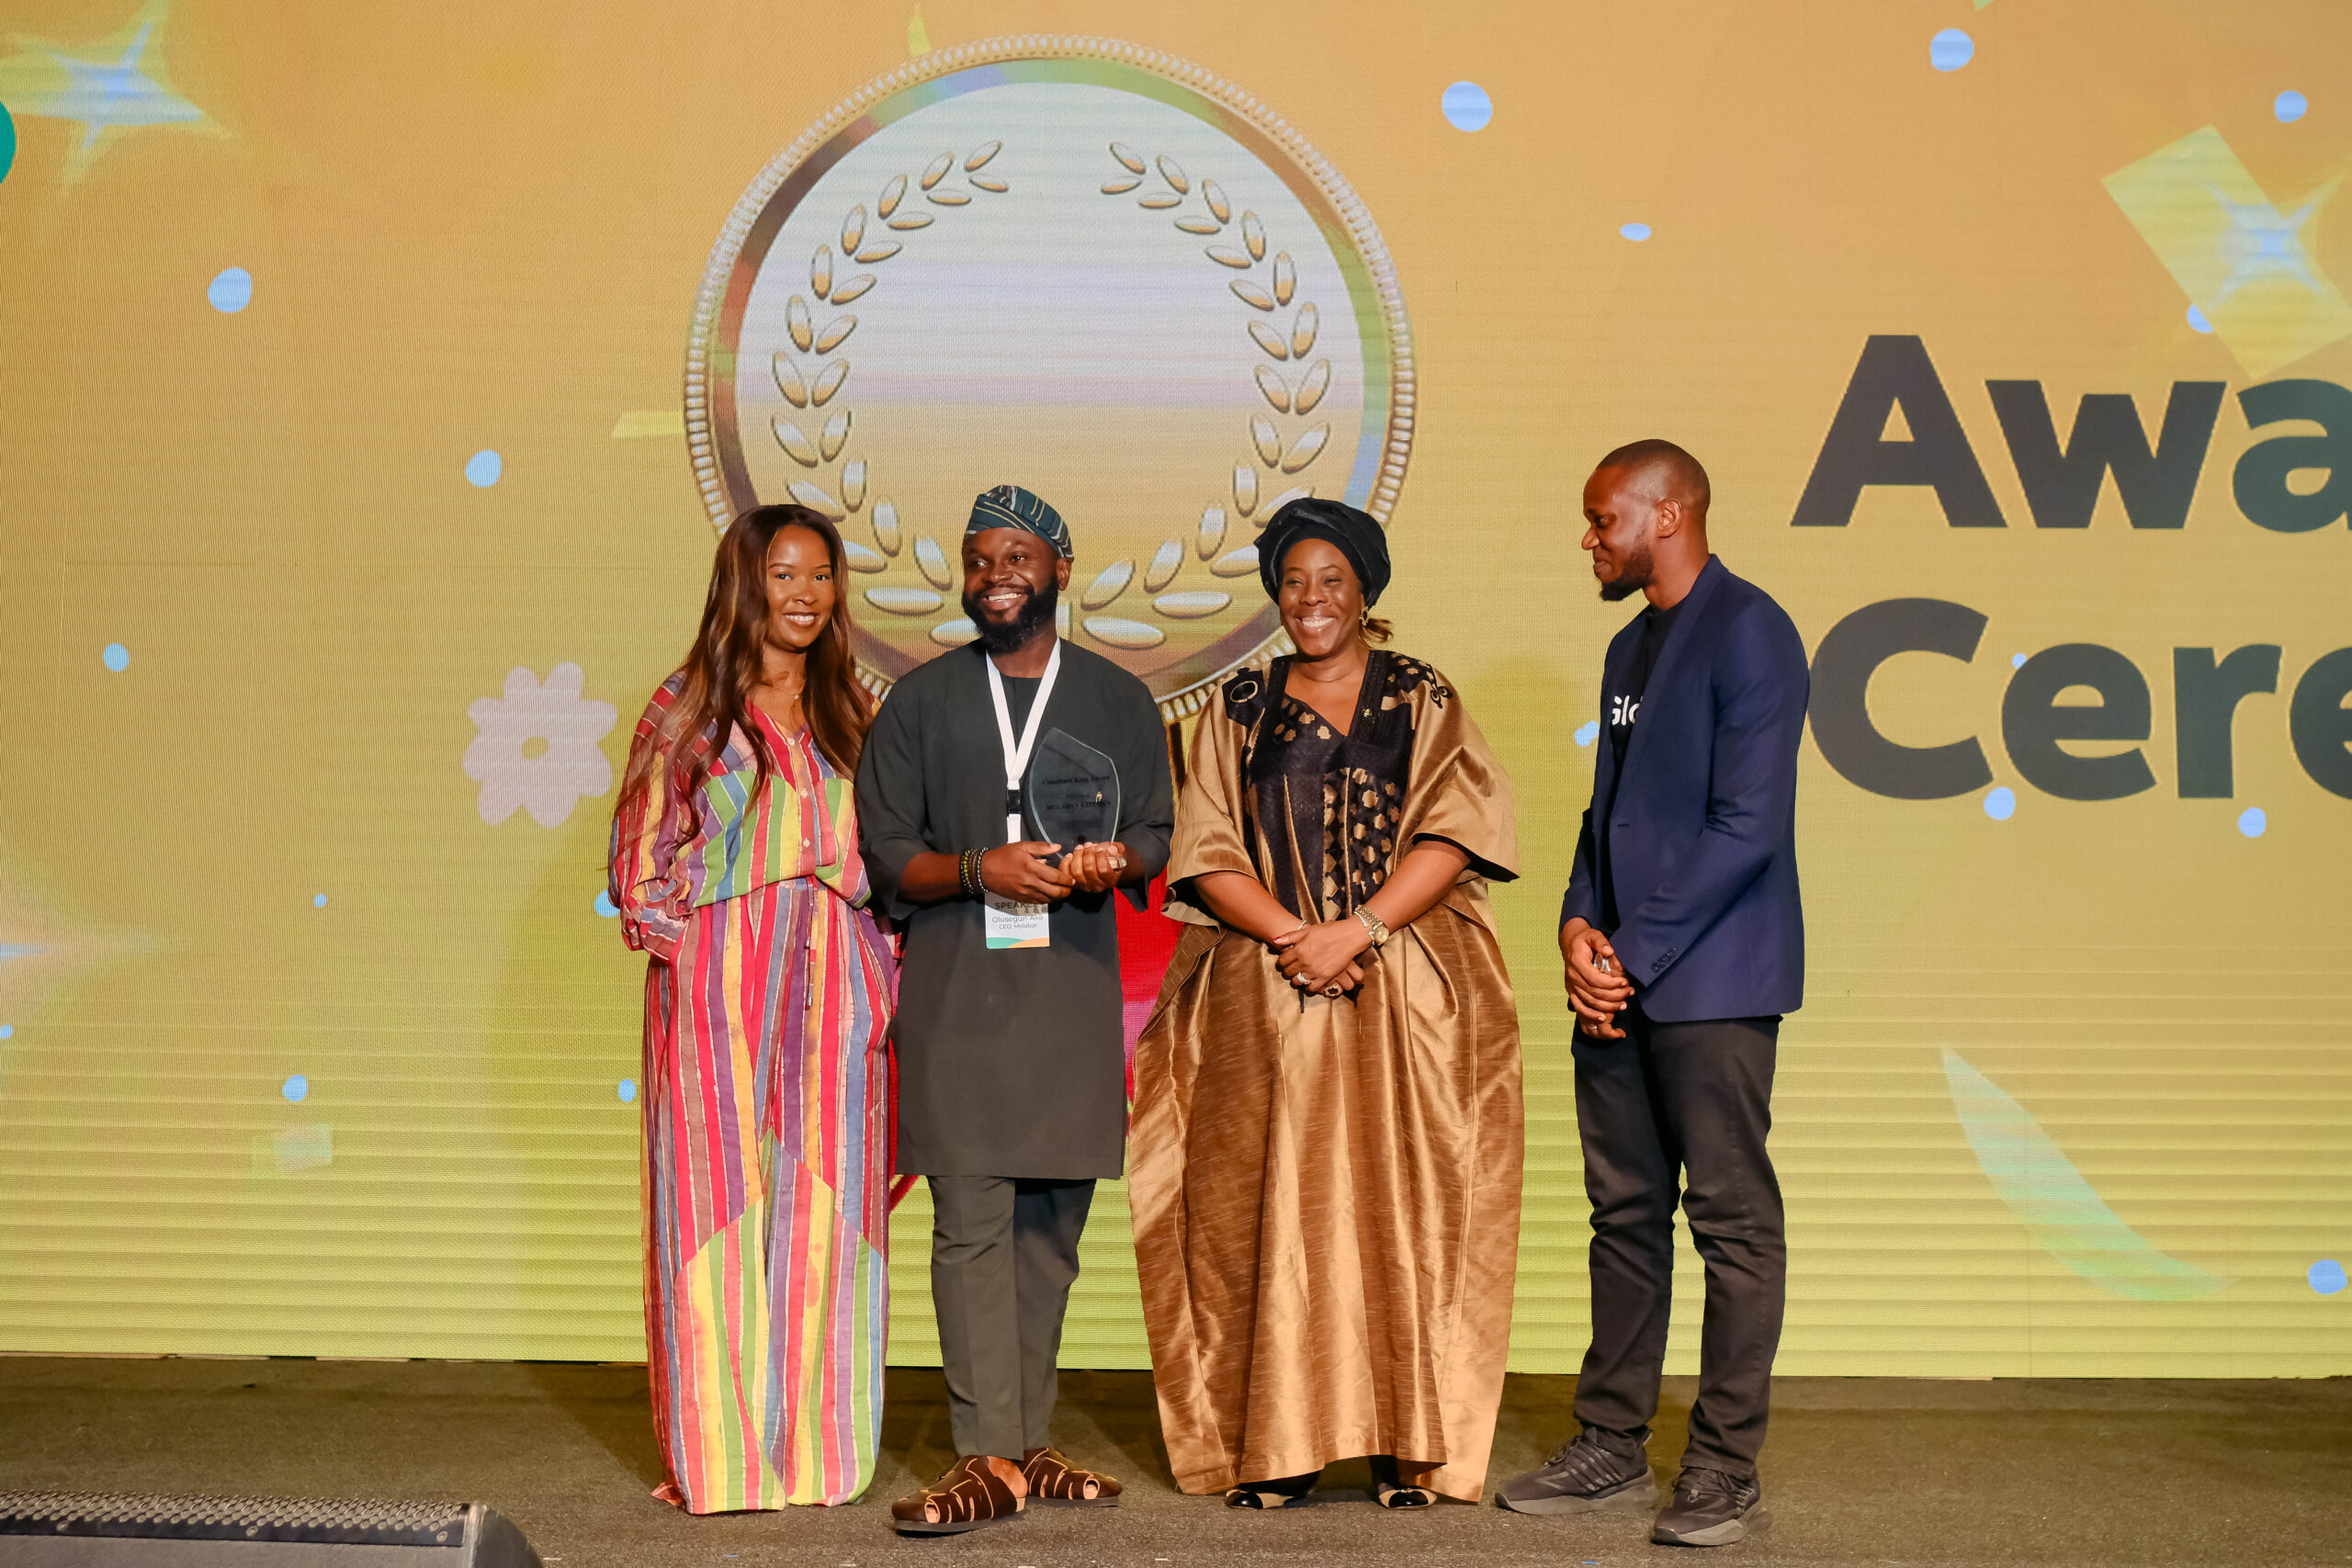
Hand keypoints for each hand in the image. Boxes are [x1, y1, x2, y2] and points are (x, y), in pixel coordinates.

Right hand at [980, 841, 1074, 903]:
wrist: (985, 871)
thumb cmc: (1004, 856)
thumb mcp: (1022, 846)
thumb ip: (1041, 847)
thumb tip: (1058, 847)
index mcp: (1032, 868)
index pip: (1056, 877)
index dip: (1067, 879)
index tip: (1072, 879)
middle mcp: (1030, 882)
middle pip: (1055, 892)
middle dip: (1066, 891)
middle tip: (1071, 887)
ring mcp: (1026, 893)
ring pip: (1049, 899)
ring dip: (1058, 896)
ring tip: (1062, 891)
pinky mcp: (1022, 899)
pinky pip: (1039, 903)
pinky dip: (1047, 900)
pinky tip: (1049, 894)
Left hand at [1063, 840, 1128, 892]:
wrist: (1105, 865)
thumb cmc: (1111, 857)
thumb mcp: (1119, 851)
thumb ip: (1117, 849)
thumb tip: (1110, 849)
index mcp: (1111, 880)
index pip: (1104, 870)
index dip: (1100, 857)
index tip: (1100, 848)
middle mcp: (1098, 886)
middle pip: (1089, 870)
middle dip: (1087, 854)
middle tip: (1088, 844)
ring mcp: (1085, 886)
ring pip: (1077, 872)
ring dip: (1077, 856)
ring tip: (1080, 847)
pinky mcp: (1074, 883)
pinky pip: (1066, 874)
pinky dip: (1066, 863)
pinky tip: (1071, 855)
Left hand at [1277, 918, 1372, 993]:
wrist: (1348, 936)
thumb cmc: (1328, 931)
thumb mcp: (1307, 930)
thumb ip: (1291, 936)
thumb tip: (1275, 940)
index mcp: (1299, 949)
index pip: (1282, 961)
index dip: (1281, 962)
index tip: (1283, 962)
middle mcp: (1304, 962)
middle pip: (1288, 972)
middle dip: (1287, 971)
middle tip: (1289, 970)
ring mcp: (1314, 971)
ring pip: (1297, 981)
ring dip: (1295, 979)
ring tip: (1298, 976)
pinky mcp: (1325, 977)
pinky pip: (1311, 988)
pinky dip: (1308, 987)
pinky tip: (1309, 982)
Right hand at [1562, 920, 1632, 1038]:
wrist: (1570, 944)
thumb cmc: (1584, 940)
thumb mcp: (1593, 934)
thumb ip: (1601, 941)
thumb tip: (1609, 951)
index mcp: (1576, 962)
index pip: (1594, 978)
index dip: (1611, 983)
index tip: (1625, 982)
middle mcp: (1572, 976)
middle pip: (1594, 993)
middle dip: (1614, 996)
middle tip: (1629, 993)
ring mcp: (1571, 986)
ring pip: (1589, 1002)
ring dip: (1607, 1007)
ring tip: (1623, 1005)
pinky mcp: (1572, 992)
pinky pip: (1580, 1008)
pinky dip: (1591, 1015)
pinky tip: (1604, 1018)